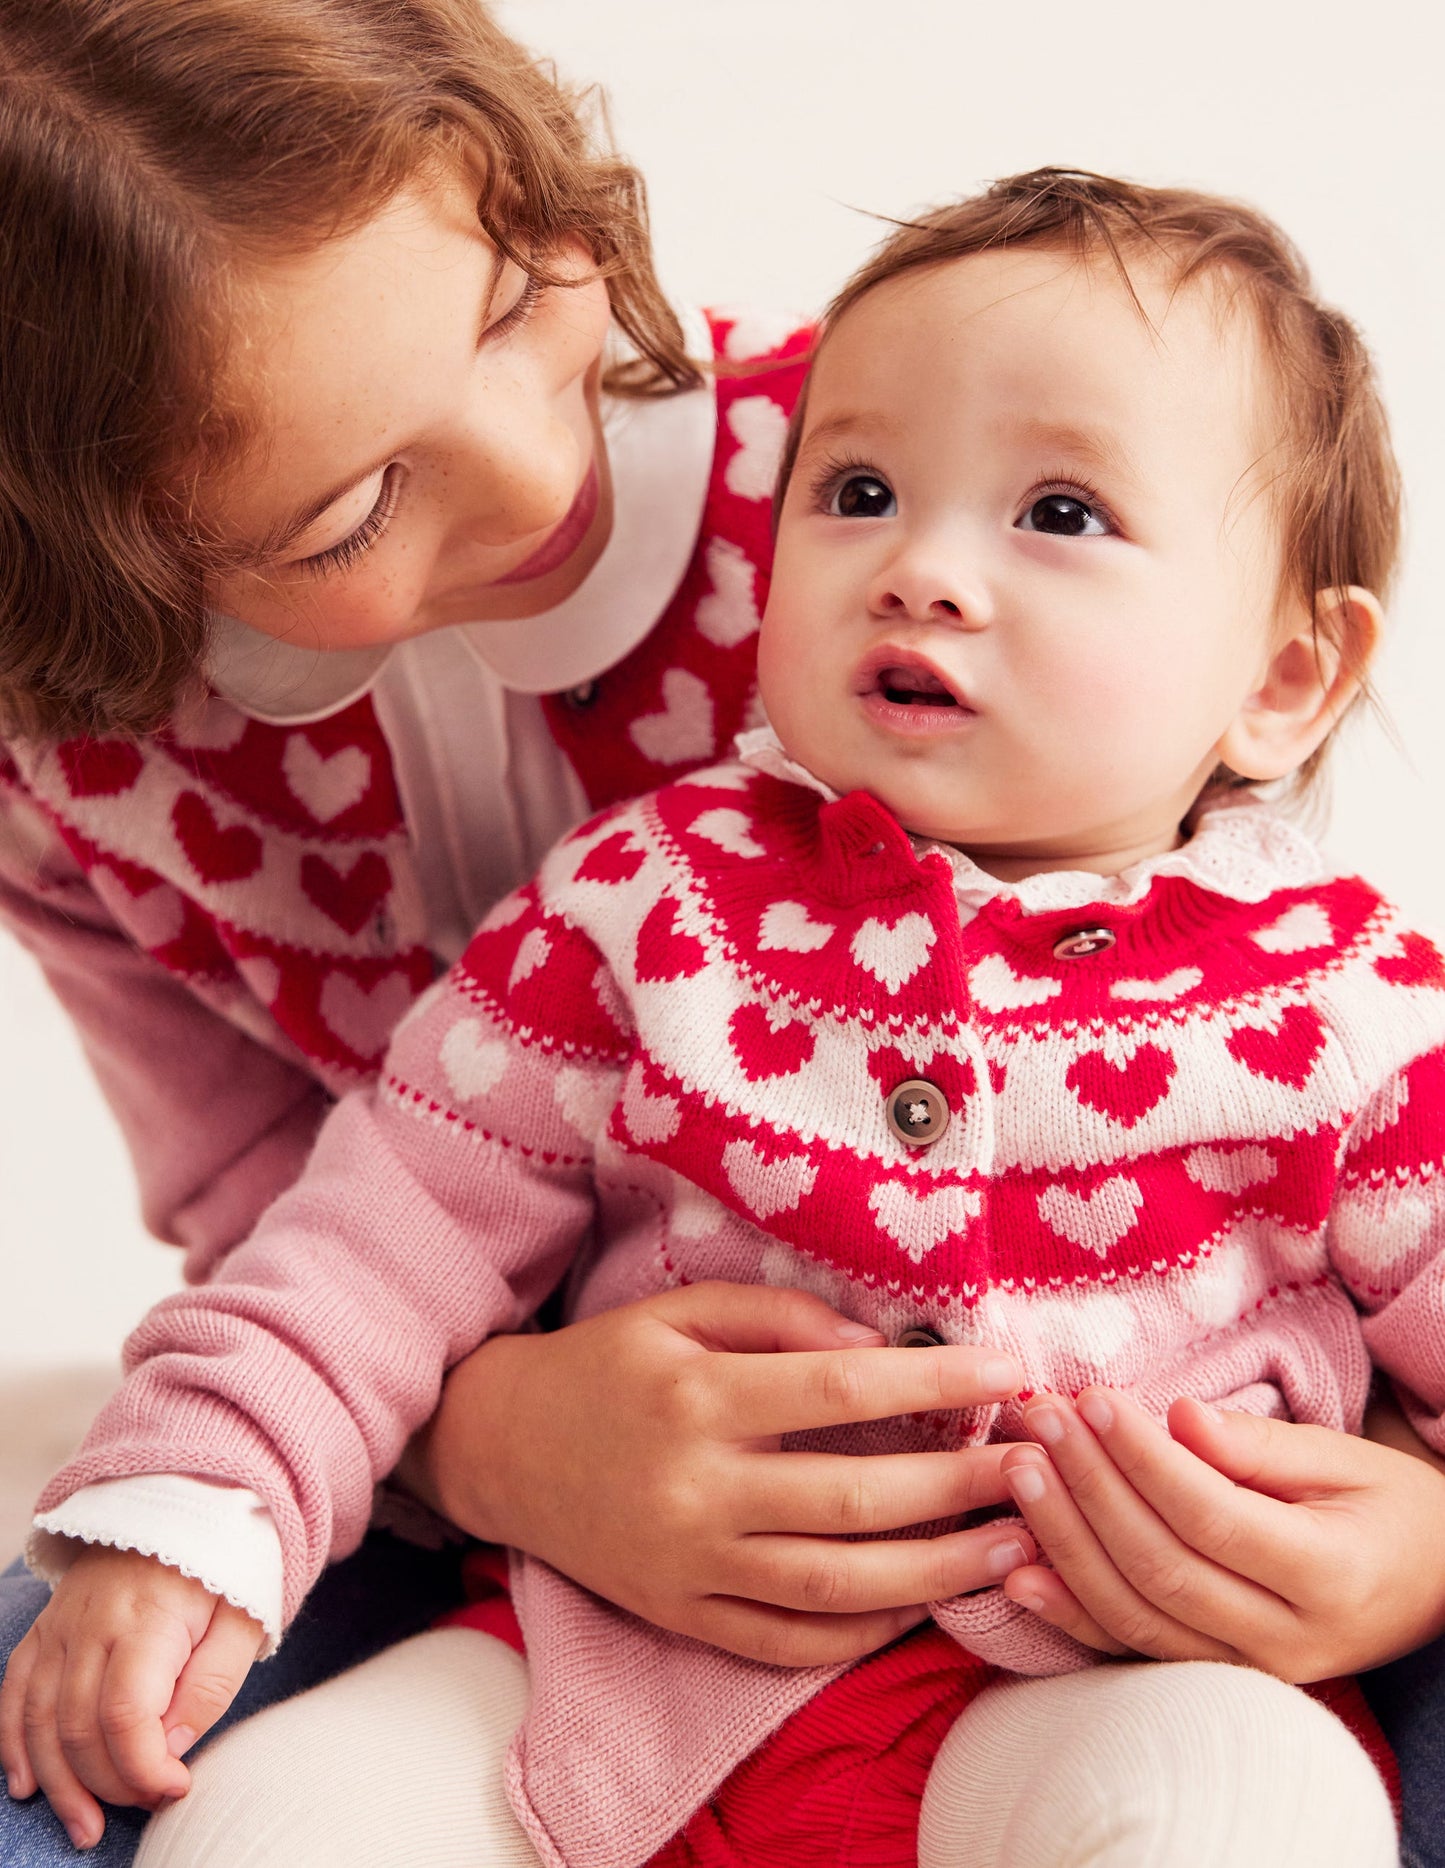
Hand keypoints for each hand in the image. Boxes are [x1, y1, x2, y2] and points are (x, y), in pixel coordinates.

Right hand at [0, 1546, 263, 1849]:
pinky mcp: (46, 1629)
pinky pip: (15, 1692)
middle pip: (80, 1728)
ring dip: (59, 1784)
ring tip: (87, 1827)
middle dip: (110, 1783)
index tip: (177, 1787)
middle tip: (147, 1803)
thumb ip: (211, 1684)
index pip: (126, 1715)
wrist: (186, 1500)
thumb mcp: (243, 1617)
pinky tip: (28, 1786)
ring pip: (40, 1720)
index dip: (145, 1767)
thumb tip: (170, 1748)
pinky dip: (14, 1744)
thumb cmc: (223, 1564)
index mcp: (147, 1620)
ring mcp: (61, 1627)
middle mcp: (92, 1625)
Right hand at [412, 1281, 1032, 1666]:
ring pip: (836, 1585)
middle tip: (1036, 1468)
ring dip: (938, 1571)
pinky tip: (923, 1602)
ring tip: (1014, 1549)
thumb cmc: (605, 1366)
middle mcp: (698, 1490)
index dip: (937, 1383)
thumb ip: (778, 1316)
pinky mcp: (681, 1615)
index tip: (1008, 1368)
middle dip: (960, 1487)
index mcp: (699, 1399)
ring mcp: (691, 1565)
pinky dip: (863, 1631)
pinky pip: (787, 1640)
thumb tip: (878, 1345)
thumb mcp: (679, 1311)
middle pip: (856, 1500)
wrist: (500, 1448)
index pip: (844, 1391)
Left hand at [997, 1387, 1444, 1680]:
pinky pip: (1132, 1652)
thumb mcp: (1341, 1460)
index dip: (1144, 1460)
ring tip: (1019, 1472)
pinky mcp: (1215, 1680)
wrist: (1428, 1588)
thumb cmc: (1384, 1508)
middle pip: (1163, 1567)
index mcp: (1329, 1576)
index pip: (1212, 1517)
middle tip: (1041, 1423)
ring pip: (1136, 1617)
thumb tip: (1177, 1417)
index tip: (1093, 1401)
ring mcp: (1249, 1672)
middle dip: (1089, 1489)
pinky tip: (1017, 1573)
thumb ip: (1257, 1446)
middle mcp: (1287, 1641)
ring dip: (1064, 1543)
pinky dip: (1070, 1614)